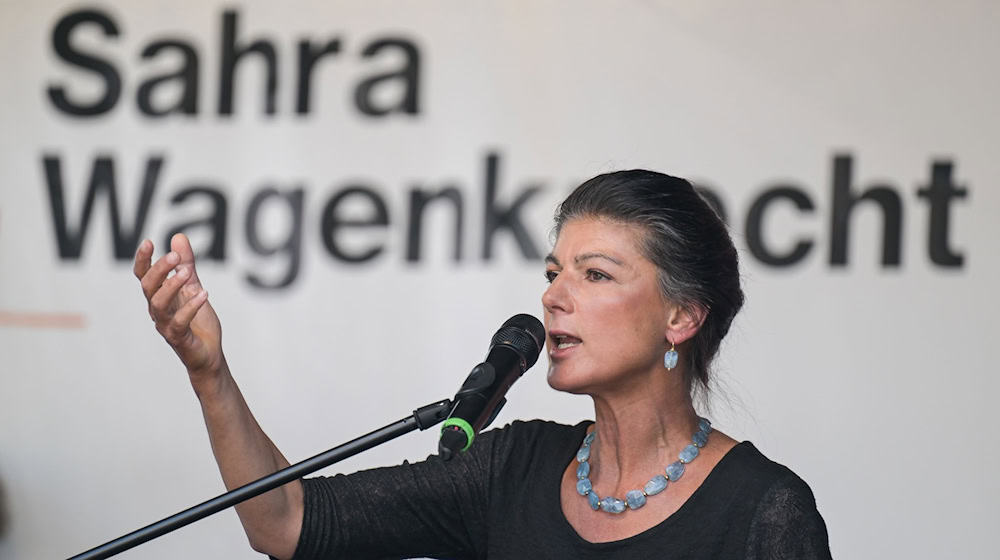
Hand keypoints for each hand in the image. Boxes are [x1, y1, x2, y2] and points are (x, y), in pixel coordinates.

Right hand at [134, 233, 224, 385]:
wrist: (208, 355)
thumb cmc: (198, 322)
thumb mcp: (194, 288)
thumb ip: (186, 265)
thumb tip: (178, 237)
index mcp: (160, 296)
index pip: (144, 276)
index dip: (144, 260)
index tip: (149, 242)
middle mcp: (158, 310)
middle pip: (148, 287)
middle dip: (158, 269)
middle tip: (174, 257)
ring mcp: (166, 324)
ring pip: (158, 304)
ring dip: (171, 286)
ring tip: (187, 273)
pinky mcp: (179, 338)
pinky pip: (179, 322)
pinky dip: (190, 307)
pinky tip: (204, 294)